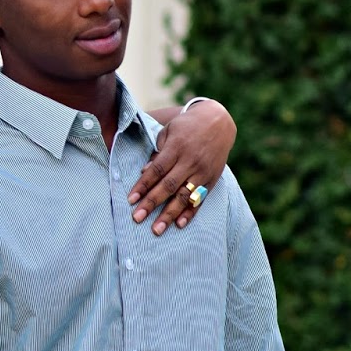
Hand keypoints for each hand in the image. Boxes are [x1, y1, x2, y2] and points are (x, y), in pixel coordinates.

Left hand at [129, 98, 235, 234]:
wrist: (218, 121)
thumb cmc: (187, 126)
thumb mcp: (169, 131)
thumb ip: (157, 152)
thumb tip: (145, 172)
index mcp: (177, 147)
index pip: (157, 170)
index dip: (143, 185)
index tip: (131, 199)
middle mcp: (190, 161)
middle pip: (168, 186)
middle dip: (151, 203)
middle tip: (137, 218)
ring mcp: (203, 171)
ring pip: (184, 196)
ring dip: (169, 214)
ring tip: (157, 229)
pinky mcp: (212, 179)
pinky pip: (200, 199)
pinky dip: (190, 213)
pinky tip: (179, 225)